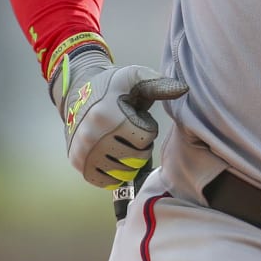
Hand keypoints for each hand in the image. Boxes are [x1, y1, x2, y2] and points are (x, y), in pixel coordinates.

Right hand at [49, 46, 187, 189]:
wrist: (77, 91)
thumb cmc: (113, 86)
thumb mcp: (134, 78)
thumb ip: (159, 84)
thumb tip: (184, 88)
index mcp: (107, 115)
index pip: (145, 138)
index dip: (147, 127)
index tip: (137, 117)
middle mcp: (91, 137)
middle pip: (136, 157)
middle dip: (139, 145)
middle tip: (129, 131)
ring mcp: (83, 152)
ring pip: (124, 173)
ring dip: (129, 159)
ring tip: (121, 141)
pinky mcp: (78, 163)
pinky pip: (108, 182)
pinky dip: (116, 173)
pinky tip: (113, 155)